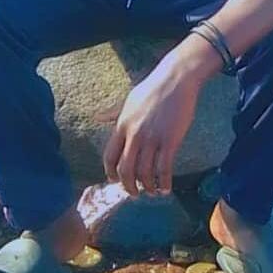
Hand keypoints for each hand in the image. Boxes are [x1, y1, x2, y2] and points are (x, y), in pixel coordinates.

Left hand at [104, 57, 201, 196]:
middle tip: (134, 193)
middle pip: (126, 170)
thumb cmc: (153, 88)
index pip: (110, 157)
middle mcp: (134, 134)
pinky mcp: (170, 140)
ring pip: (145, 173)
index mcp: (122, 125)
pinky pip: (164, 169)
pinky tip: (166, 188)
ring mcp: (152, 138)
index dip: (111, 173)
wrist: (176, 79)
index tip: (116, 181)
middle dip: (129, 186)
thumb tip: (96, 117)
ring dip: (148, 187)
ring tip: (153, 191)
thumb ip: (113, 113)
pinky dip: (164, 183)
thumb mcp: (128, 100)